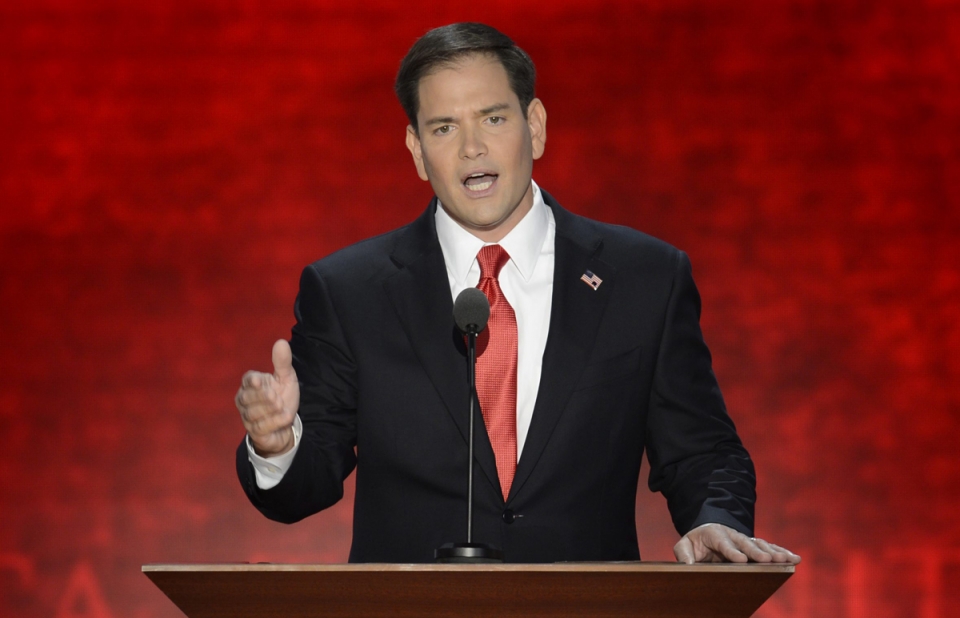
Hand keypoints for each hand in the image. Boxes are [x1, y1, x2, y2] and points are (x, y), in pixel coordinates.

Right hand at [235, 339, 299, 456]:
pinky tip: (285, 416)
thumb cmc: (282, 397)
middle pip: (247, 398)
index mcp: (251, 384)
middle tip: (277, 397)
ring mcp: (248, 417)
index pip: (248, 380)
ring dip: (270, 410)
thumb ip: (282, 362)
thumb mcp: (286, 379)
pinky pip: (261, 427)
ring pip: (252, 414)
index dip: (253, 381)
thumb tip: (281, 342)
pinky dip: (275, 421)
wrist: (286, 424)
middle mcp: (245, 400)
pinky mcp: (254, 432)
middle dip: (262, 397)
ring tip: (282, 406)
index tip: (259, 381)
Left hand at [674, 523, 800, 564]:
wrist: (708, 532)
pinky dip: (782, 553)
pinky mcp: (755, 546)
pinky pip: (770, 549)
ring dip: (775, 553)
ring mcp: (745, 540)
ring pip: (761, 545)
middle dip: (757, 552)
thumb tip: (689, 566)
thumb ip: (684, 554)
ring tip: (788, 560)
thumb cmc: (696, 542)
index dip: (732, 551)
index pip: (723, 543)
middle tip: (767, 561)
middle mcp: (733, 535)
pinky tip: (794, 559)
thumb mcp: (684, 545)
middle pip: (746, 543)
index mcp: (714, 534)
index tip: (741, 560)